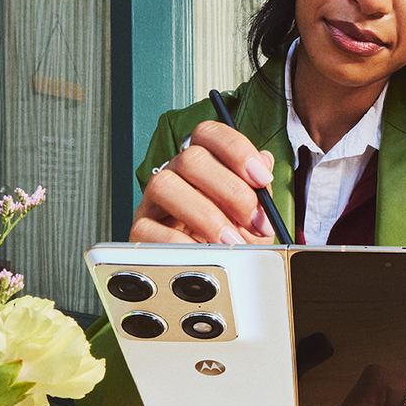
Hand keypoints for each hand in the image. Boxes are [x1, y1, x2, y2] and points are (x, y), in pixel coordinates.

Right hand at [132, 121, 277, 243]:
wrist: (210, 271)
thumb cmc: (230, 237)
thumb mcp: (252, 215)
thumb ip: (258, 190)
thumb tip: (264, 162)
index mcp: (202, 162)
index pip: (209, 134)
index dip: (237, 150)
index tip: (262, 178)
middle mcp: (175, 173)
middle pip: (191, 159)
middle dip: (231, 192)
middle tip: (254, 222)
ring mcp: (154, 200)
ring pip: (164, 185)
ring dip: (205, 215)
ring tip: (230, 242)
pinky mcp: (141, 229)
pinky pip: (149, 227)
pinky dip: (180, 242)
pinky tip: (202, 252)